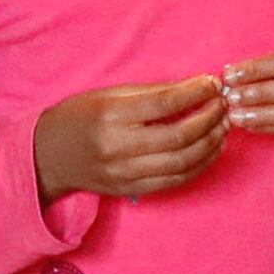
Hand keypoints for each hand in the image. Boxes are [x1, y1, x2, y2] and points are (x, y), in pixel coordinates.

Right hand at [32, 77, 227, 201]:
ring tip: (224, 126)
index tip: (213, 83)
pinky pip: (174, 181)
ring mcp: (125, 174)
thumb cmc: (79, 116)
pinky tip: (210, 149)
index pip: (165, 103)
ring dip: (211, 144)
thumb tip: (194, 88)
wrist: (48, 156)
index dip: (196, 93)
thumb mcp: (108, 94)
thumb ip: (150, 93)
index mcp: (111, 115)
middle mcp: (118, 147)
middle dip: (210, 120)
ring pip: (182, 164)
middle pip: (178, 138)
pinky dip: (199, 165)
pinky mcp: (131, 190)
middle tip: (225, 105)